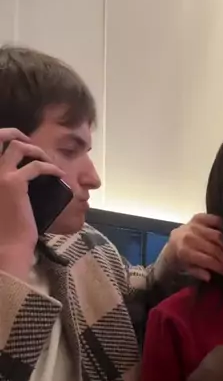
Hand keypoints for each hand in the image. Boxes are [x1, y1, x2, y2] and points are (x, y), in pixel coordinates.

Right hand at [0, 129, 64, 280]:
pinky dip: (50, 167)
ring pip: (18, 146)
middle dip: (17, 134)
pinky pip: (36, 166)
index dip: (5, 140)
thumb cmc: (5, 229)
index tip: (21, 147)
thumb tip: (21, 176)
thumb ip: (5, 186)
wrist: (6, 246)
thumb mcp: (1, 201)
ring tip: (48, 159)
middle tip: (32, 144)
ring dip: (36, 149)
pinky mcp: (14, 183)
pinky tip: (59, 174)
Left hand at [163, 214, 222, 281]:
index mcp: (184, 251)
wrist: (169, 248)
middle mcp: (188, 236)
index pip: (208, 259)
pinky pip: (214, 219)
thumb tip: (209, 276)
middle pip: (214, 248)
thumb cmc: (180, 262)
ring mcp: (193, 225)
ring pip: (217, 235)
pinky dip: (221, 225)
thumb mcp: (186, 270)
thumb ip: (197, 273)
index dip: (220, 266)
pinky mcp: (196, 218)